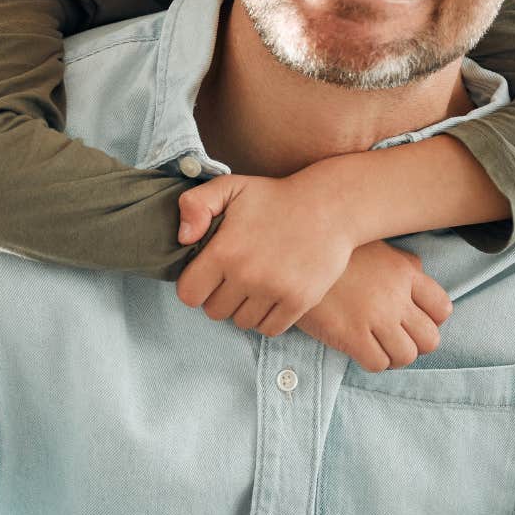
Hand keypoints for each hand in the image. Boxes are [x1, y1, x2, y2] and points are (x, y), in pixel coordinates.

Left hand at [174, 173, 359, 337]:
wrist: (331, 206)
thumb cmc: (275, 197)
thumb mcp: (230, 186)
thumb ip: (194, 204)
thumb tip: (183, 239)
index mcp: (225, 251)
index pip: (189, 294)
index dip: (194, 285)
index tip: (208, 273)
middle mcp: (247, 275)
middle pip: (214, 311)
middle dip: (218, 296)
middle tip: (233, 277)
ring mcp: (275, 291)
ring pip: (241, 322)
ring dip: (243, 308)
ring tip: (254, 284)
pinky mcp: (299, 301)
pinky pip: (269, 329)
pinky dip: (266, 318)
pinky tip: (270, 297)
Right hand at [297, 240, 453, 371]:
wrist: (297, 254)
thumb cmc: (337, 252)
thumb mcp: (377, 246)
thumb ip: (401, 262)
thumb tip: (417, 273)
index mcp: (405, 272)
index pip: (442, 309)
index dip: (432, 321)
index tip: (414, 321)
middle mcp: (396, 296)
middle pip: (430, 339)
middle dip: (416, 344)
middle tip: (398, 339)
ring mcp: (375, 317)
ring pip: (406, 356)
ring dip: (395, 357)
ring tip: (379, 347)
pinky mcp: (351, 335)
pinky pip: (378, 363)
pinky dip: (374, 362)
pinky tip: (361, 350)